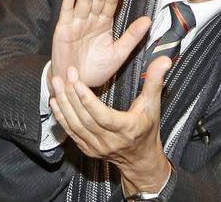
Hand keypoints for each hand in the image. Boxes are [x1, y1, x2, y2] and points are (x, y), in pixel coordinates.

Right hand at [50, 0, 152, 88]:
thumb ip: (132, 36)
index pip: (111, 3)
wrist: (76, 84)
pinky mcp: (63, 28)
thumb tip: (148, 20)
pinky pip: (67, 9)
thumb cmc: (96, 70)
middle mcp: (90, 19)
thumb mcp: (118, 53)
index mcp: (104, 23)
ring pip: (84, 0)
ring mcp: (76, 22)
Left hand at [50, 57, 172, 195]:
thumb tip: (164, 60)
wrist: (140, 159)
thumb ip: (155, 81)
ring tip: (57, 84)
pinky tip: (55, 101)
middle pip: (85, 119)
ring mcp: (97, 147)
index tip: (77, 81)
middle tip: (64, 75)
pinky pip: (71, 133)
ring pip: (75, 126)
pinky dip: (61, 117)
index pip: (103, 116)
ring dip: (63, 105)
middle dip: (72, 96)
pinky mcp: (87, 150)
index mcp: (126, 129)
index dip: (88, 100)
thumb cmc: (147, 129)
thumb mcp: (153, 105)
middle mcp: (110, 141)